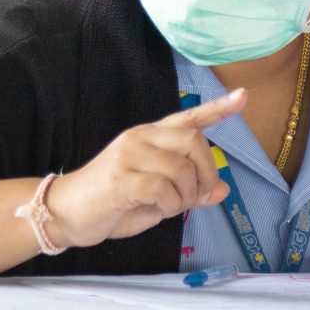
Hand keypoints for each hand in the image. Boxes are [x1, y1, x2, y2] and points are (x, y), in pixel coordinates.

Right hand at [49, 92, 241, 248]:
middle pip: (194, 141)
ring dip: (186, 196)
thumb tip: (222, 190)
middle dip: (206, 172)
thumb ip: (188, 191)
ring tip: (170, 207)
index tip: (243, 96)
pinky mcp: (120, 178)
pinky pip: (162, 189)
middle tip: (199, 196)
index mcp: (149, 137)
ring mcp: (128, 156)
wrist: (66, 213)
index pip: (187, 117)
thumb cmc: (112, 203)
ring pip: (181, 168)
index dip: (217, 108)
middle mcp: (140, 138)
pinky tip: (157, 210)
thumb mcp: (157, 198)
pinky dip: (169, 206)